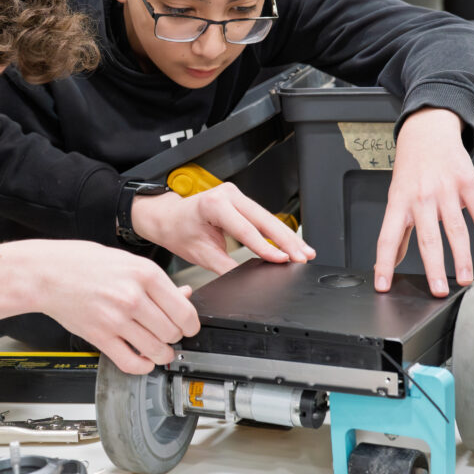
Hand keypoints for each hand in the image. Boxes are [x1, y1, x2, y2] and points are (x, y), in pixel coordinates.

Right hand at [0, 240, 198, 373]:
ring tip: (156, 348)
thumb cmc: (81, 262)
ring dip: (161, 354)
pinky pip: (131, 363)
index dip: (191, 325)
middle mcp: (133, 297)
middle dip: (175, 338)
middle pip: (173, 333)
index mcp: (144, 273)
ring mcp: (116, 318)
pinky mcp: (100, 336)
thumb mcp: (125, 261)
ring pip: (156, 350)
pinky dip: (142, 366)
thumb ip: (156, 281)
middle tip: (168, 334)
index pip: (184, 312)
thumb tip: (183, 296)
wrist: (45, 272)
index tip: (188, 327)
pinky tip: (141, 358)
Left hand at [131, 182, 315, 273]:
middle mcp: (227, 195)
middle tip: (303, 257)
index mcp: (213, 204)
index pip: (245, 229)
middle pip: (264, 220)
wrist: (168, 217)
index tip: (283, 260)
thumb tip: (246, 278)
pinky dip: (278, 231)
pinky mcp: (241, 200)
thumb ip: (224, 267)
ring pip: (268, 217)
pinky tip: (292, 242)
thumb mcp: (200, 253)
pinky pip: (263, 216)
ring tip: (305, 252)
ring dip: (287, 236)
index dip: (266, 247)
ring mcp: (235, 195)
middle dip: (286, 240)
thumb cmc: (178, 230)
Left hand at [373, 108, 473, 296]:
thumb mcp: (396, 197)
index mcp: (398, 203)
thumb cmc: (410, 168)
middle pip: (427, 238)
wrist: (427, 133)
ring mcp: (445, 190)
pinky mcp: (468, 184)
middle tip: (438, 291)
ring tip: (464, 279)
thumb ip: (397, 230)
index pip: (387, 238)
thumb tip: (391, 259)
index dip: (383, 263)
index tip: (383, 284)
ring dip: (461, 258)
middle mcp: (420, 197)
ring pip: (455, 230)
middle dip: (433, 267)